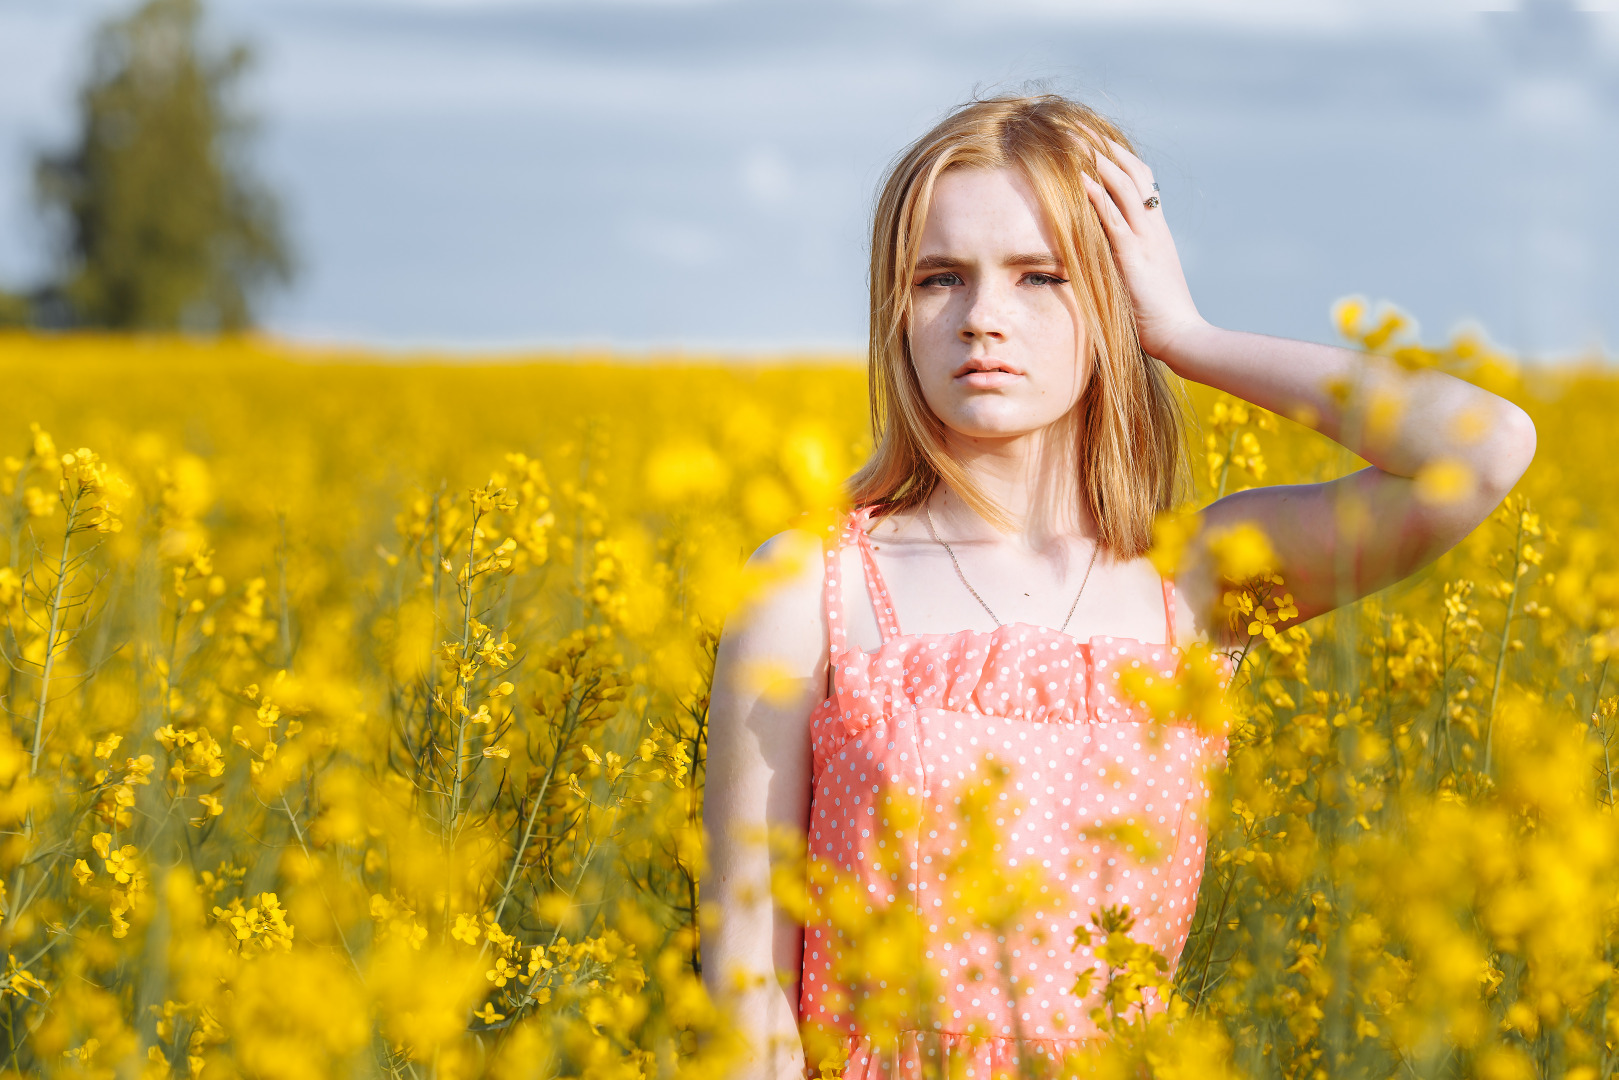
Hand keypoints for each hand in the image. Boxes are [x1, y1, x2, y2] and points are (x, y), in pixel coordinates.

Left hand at [1080, 139, 1208, 366]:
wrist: (1180, 333)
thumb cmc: (1161, 315)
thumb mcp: (1145, 278)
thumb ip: (1131, 259)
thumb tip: (1108, 252)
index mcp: (1156, 230)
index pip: (1142, 181)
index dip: (1120, 158)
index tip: (1099, 139)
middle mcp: (1152, 227)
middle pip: (1133, 173)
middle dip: (1106, 147)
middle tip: (1082, 126)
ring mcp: (1145, 238)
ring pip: (1122, 187)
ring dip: (1098, 160)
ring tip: (1075, 140)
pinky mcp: (1133, 255)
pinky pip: (1112, 218)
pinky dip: (1095, 195)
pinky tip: (1077, 179)